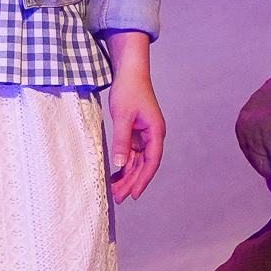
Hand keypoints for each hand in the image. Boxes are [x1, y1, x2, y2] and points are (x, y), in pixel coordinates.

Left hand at [105, 69, 166, 204]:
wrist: (130, 73)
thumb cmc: (129, 90)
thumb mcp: (123, 116)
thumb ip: (122, 140)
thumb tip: (119, 164)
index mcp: (156, 132)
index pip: (152, 161)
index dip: (144, 179)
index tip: (135, 195)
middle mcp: (152, 136)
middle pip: (144, 165)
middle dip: (132, 182)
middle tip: (119, 198)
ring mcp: (144, 136)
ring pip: (136, 162)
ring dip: (127, 176)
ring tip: (114, 191)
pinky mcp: (135, 133)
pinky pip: (130, 154)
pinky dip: (123, 165)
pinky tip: (114, 176)